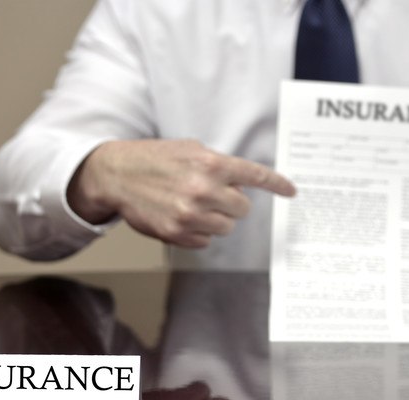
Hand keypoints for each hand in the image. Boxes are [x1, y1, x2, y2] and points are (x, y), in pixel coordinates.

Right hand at [67, 139, 296, 246]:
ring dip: (216, 218)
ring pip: (226, 227)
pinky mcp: (177, 233)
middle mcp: (204, 190)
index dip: (277, 184)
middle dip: (233, 202)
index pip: (255, 176)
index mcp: (210, 164)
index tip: (291, 191)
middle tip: (214, 194)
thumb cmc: (155, 159)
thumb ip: (219, 166)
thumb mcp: (190, 150)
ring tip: (193, 204)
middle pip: (243, 208)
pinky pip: (206, 240)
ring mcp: (190, 215)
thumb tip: (242, 185)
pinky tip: (181, 216)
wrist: (117, 174)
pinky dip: (199, 232)